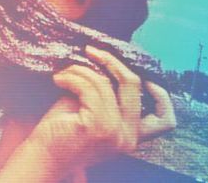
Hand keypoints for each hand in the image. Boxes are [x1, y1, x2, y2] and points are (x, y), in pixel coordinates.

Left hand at [27, 46, 175, 176]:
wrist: (43, 156)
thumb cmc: (64, 130)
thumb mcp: (96, 110)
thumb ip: (111, 93)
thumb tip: (113, 59)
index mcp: (132, 136)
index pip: (164, 119)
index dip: (159, 92)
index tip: (134, 69)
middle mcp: (128, 138)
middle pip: (133, 84)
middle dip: (112, 60)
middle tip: (92, 51)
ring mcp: (115, 133)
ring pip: (105, 81)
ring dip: (82, 69)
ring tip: (65, 71)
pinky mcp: (98, 127)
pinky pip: (90, 86)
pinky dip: (73, 76)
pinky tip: (59, 79)